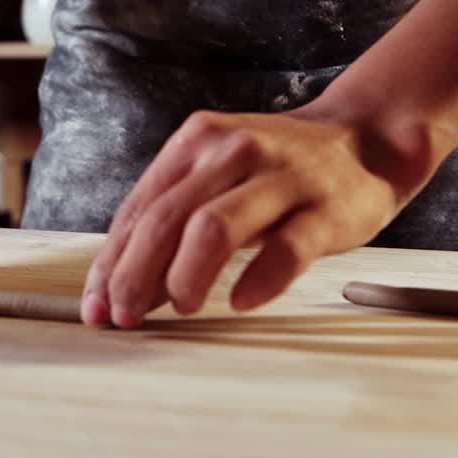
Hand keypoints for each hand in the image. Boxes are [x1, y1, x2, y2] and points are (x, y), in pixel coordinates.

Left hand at [81, 106, 431, 327]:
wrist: (363, 140)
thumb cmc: (275, 171)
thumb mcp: (217, 178)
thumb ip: (172, 222)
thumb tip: (122, 288)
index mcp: (196, 141)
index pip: (139, 208)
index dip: (110, 262)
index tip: (94, 305)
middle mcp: (232, 151)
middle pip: (166, 218)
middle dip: (134, 275)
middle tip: (125, 316)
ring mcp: (280, 177)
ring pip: (214, 227)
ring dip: (185, 276)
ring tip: (180, 306)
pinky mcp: (324, 208)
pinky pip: (285, 249)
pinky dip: (258, 280)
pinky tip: (239, 302)